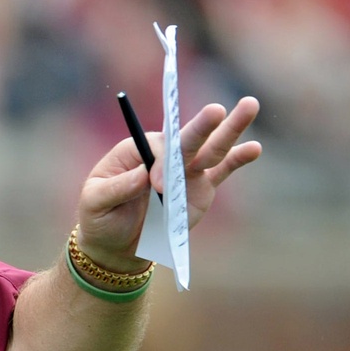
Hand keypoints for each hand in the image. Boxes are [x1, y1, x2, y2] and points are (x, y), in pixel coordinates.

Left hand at [75, 96, 261, 272]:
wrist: (117, 245)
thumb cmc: (100, 218)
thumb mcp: (95, 202)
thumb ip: (117, 188)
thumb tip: (144, 176)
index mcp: (136, 150)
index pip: (157, 147)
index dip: (162, 163)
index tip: (155, 186)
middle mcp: (165, 155)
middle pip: (187, 138)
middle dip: (202, 126)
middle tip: (216, 110)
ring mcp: (186, 171)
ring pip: (210, 148)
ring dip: (231, 129)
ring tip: (249, 105)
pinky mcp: (201, 188)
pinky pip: (221, 171)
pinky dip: (238, 159)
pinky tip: (254, 148)